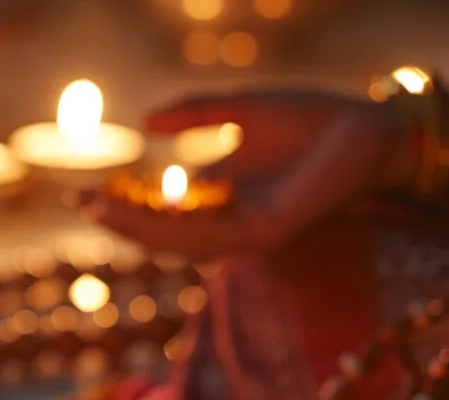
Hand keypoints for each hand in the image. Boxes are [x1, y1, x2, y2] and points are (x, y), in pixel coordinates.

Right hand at [80, 88, 409, 260]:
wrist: (369, 128)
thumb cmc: (313, 118)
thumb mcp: (240, 109)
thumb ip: (195, 113)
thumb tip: (145, 123)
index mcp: (226, 197)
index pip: (165, 212)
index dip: (124, 204)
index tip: (86, 191)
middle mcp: (233, 221)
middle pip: (165, 233)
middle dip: (120, 221)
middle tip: (80, 203)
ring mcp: (249, 232)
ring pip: (180, 242)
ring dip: (136, 229)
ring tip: (98, 209)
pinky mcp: (268, 232)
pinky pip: (210, 237)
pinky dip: (173, 228)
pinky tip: (145, 213)